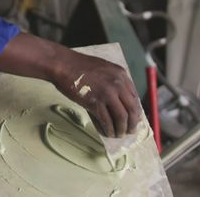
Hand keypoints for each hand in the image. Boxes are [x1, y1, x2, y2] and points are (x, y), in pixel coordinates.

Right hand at [0, 33, 141, 137]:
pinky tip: (108, 133)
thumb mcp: (104, 69)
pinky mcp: (95, 102)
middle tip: (130, 131)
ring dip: (122, 129)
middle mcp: (117, 83)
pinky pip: (107, 120)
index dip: (136, 111)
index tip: (134, 118)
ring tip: (119, 134)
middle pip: (132, 108)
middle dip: (133, 123)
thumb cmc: (79, 67)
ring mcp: (107, 93)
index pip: (135, 97)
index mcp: (121, 74)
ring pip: (121, 117)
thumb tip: (119, 100)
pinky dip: (109, 129)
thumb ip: (114, 81)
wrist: (63, 65)